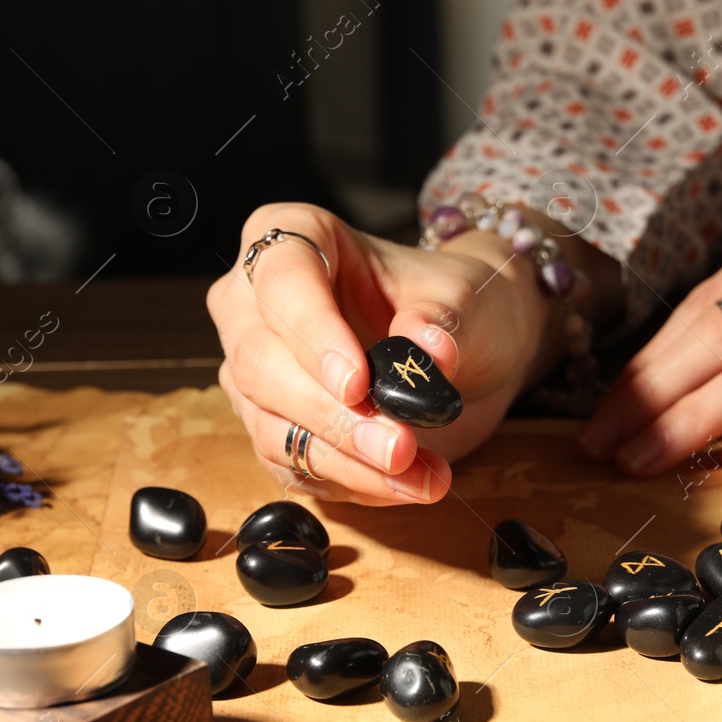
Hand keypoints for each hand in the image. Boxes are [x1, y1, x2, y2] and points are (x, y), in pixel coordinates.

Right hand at [208, 203, 550, 504]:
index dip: (313, 335)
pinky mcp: (274, 428)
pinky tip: (407, 484)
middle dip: (332, 414)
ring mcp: (257, 372)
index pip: (282, 281)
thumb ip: (444, 318)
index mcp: (292, 238)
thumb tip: (428, 349)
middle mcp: (254, 304)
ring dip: (346, 459)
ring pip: (272, 425)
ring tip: (416, 471)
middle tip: (398, 445)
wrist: (467, 347)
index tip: (359, 382)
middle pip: (261, 363)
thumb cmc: (452, 301)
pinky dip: (354, 482)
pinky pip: (296, 467)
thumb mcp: (464, 296)